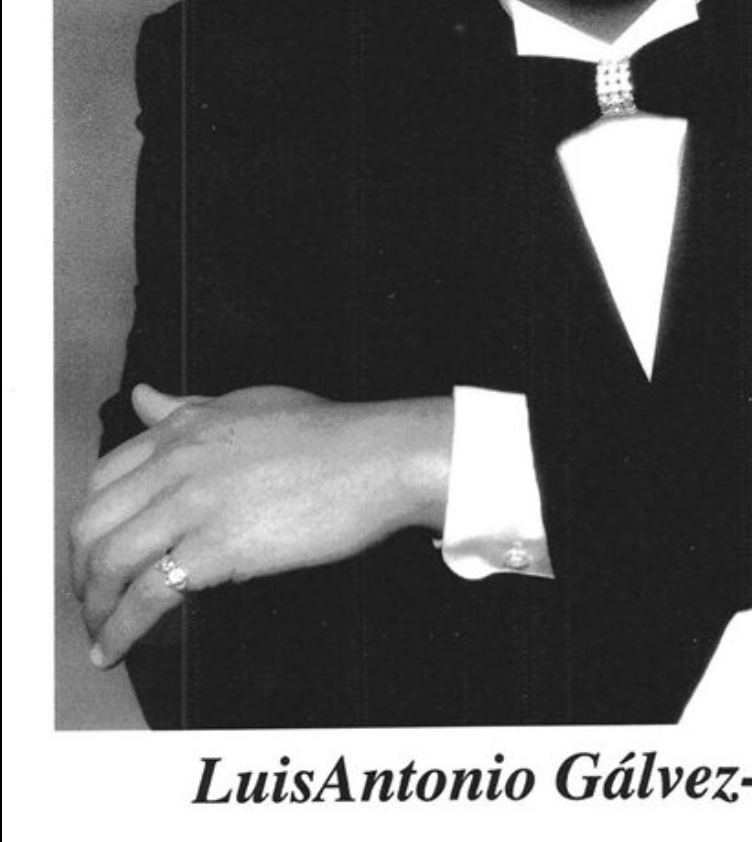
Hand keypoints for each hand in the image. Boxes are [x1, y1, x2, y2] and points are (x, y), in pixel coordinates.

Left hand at [71, 383, 452, 668]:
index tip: (94, 548)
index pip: (103, 477)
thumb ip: (188, 407)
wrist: (378, 457)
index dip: (91, 522)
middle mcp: (178, 462)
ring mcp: (194, 504)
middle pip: (93, 523)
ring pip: (108, 562)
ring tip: (100, 631)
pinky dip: (120, 629)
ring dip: (93, 606)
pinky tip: (119, 647)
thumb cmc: (327, 434)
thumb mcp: (248, 404)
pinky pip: (145, 597)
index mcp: (183, 428)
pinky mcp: (215, 548)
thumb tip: (143, 397)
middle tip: (90, 598)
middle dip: (80, 570)